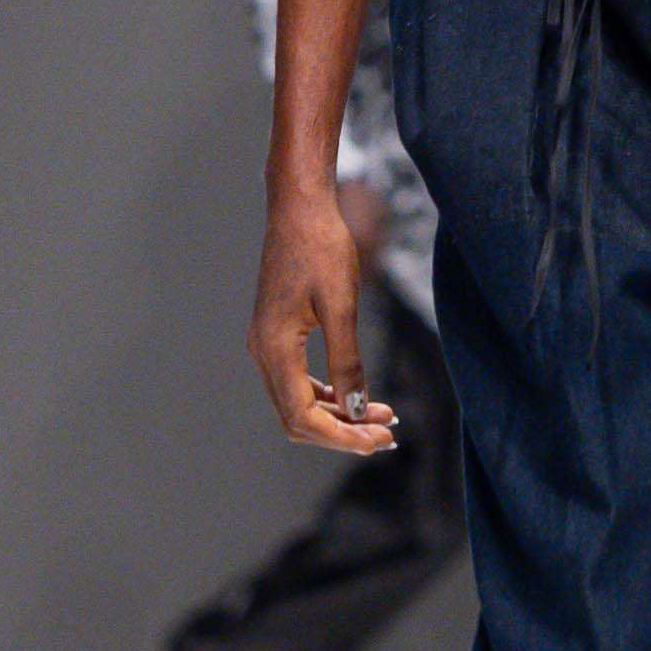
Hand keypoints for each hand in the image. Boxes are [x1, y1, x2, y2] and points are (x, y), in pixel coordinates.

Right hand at [251, 186, 400, 452]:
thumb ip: (347, 362)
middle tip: (388, 437)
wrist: (299, 209)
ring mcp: (266, 345)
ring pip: (298, 403)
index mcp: (274, 348)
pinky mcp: (277, 336)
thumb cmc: (321, 248)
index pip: (302, 416)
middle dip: (342, 433)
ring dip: (339, 417)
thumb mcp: (341, 305)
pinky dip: (329, 396)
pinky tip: (360, 398)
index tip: (379, 440)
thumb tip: (358, 411)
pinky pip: (299, 382)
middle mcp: (263, 353)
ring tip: (384, 421)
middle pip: (297, 419)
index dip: (341, 436)